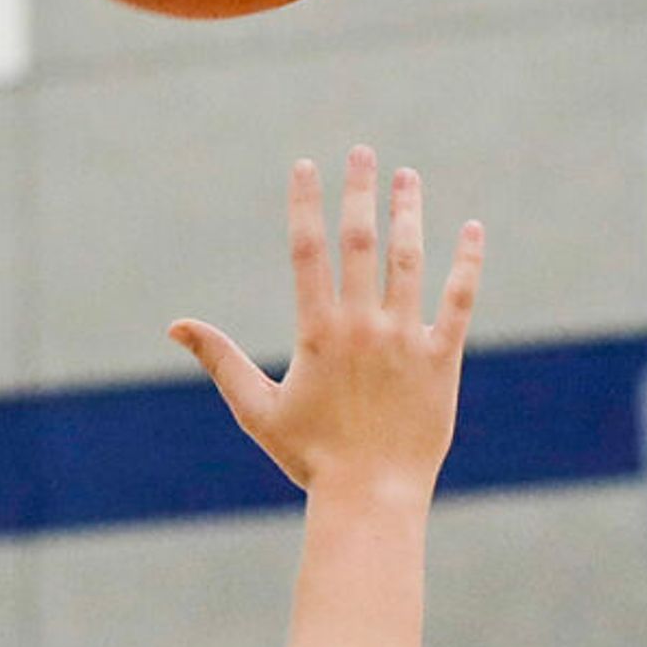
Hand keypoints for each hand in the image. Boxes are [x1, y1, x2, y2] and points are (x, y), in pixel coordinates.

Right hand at [173, 146, 481, 501]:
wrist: (372, 495)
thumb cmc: (309, 456)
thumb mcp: (255, 408)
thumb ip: (220, 359)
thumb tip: (176, 326)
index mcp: (318, 333)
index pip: (308, 251)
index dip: (305, 203)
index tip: (306, 165)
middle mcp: (365, 326)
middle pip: (362, 242)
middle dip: (360, 191)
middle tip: (363, 151)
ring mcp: (408, 340)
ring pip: (411, 261)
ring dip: (409, 214)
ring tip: (407, 177)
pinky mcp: (443, 359)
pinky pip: (459, 300)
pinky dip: (466, 262)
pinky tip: (470, 230)